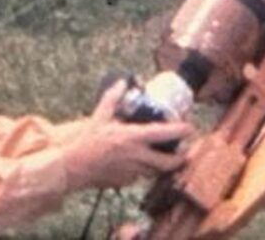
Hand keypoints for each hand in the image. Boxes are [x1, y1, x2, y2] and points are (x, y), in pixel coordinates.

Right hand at [60, 80, 194, 190]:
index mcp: (132, 137)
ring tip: (167, 157)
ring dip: (164, 165)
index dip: (181, 131)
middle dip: (181, 158)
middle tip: (184, 151)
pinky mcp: (127, 182)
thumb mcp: (100, 116)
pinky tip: (140, 162)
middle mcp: (137, 156)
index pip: (164, 134)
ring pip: (156, 172)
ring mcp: (133, 172)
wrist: (74, 167)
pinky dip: (144, 170)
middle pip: (168, 162)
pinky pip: (141, 176)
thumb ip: (113, 98)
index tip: (190, 128)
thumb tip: (121, 82)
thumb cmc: (87, 142)